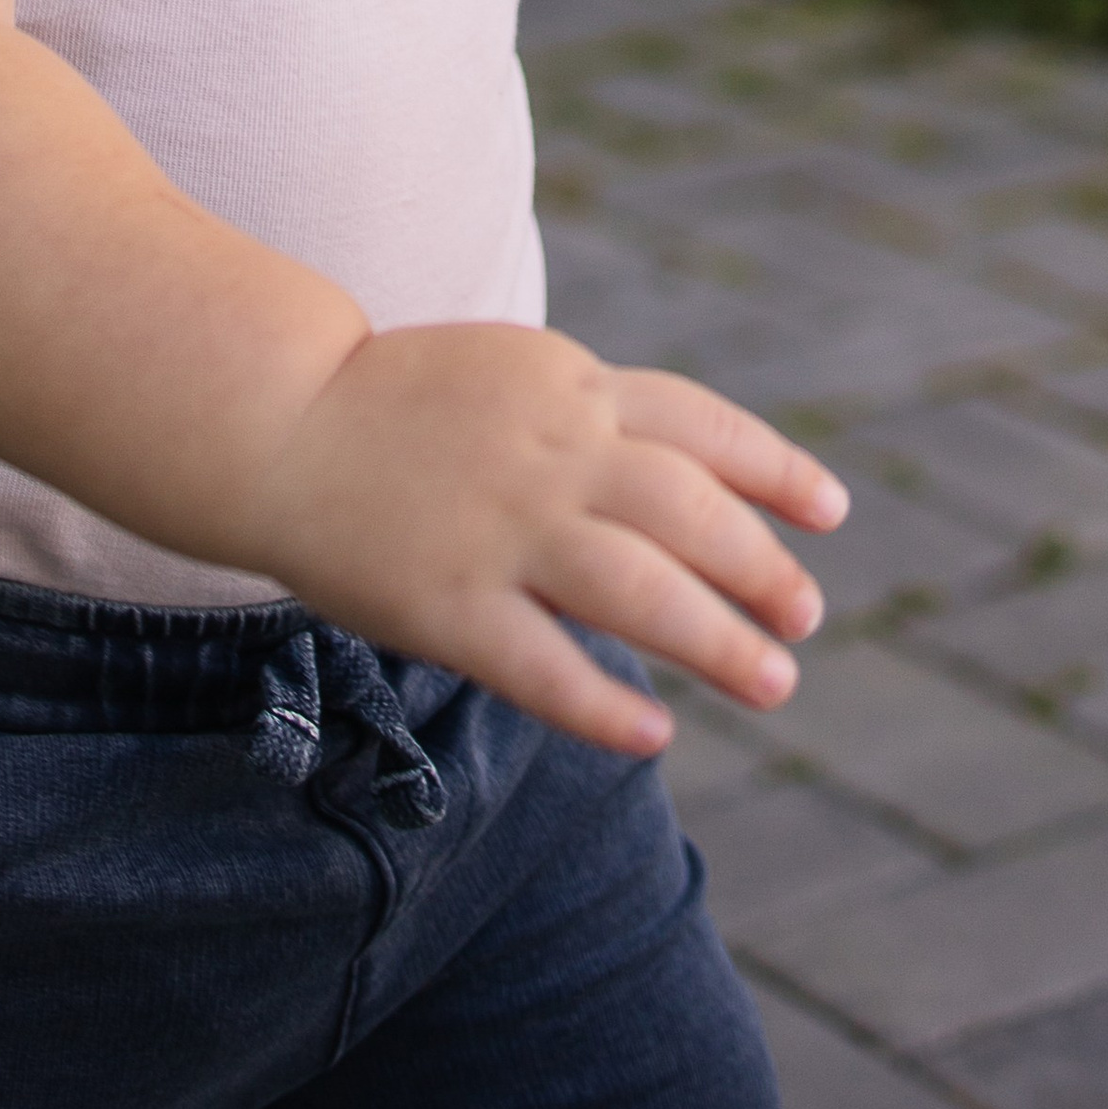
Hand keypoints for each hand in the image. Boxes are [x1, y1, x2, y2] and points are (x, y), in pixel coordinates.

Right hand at [254, 322, 846, 754]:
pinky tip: (654, 735)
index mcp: (570, 387)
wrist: (277, 419)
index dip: (774, 471)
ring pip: (638, 591)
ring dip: (717, 642)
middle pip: (689, 513)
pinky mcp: (448, 605)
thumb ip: (597, 415)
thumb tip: (696, 477)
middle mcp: (550, 454)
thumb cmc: (404, 403)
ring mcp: (500, 531)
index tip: (830, 513)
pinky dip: (606, 706)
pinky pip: (543, 668)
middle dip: (761, 567)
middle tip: (807, 616)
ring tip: (773, 682)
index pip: (701, 427)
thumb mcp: (517, 374)